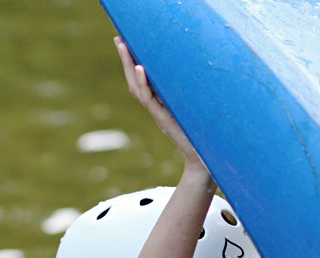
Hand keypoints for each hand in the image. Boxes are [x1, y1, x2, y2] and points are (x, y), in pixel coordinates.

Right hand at [114, 36, 204, 169]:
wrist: (201, 158)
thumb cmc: (199, 135)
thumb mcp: (191, 110)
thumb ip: (184, 97)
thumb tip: (191, 73)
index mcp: (161, 103)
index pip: (142, 80)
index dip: (133, 63)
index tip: (127, 42)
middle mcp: (156, 106)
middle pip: (135, 81)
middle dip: (126, 60)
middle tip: (118, 38)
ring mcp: (158, 112)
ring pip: (138, 88)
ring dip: (129, 66)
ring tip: (123, 46)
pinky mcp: (163, 118)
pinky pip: (149, 99)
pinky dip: (143, 83)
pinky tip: (139, 68)